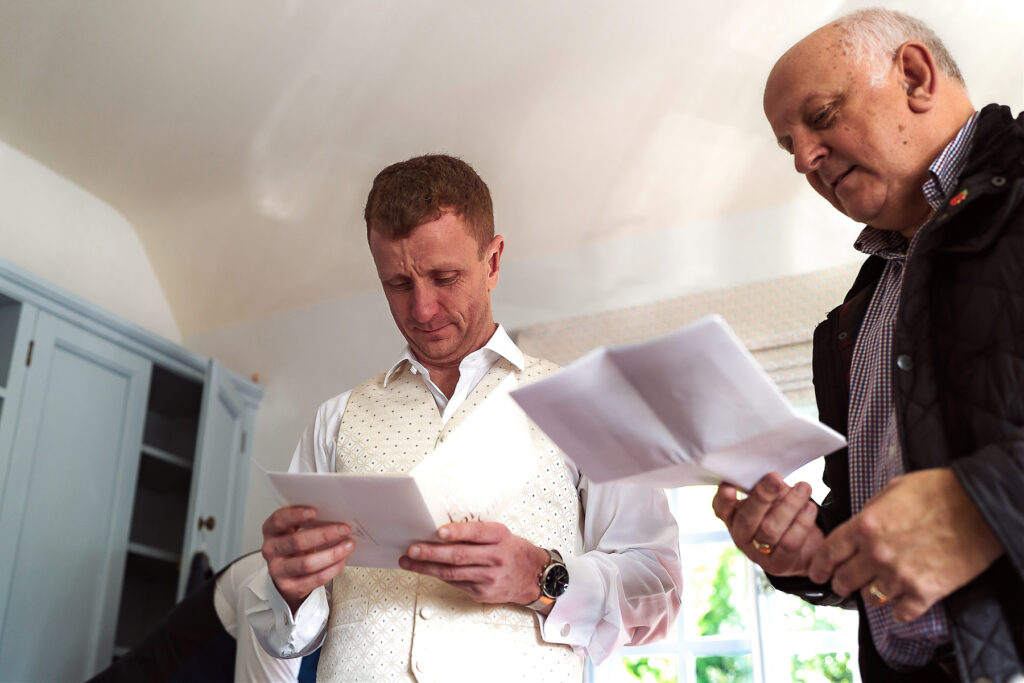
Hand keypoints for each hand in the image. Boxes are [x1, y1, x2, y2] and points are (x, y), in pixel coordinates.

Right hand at [261, 506, 354, 612]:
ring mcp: (277, 570)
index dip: (296, 515)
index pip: (279, 520)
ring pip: (307, 563)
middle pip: (297, 541)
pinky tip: (342, 560)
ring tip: (348, 545)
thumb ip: (308, 521)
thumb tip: (335, 516)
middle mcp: (270, 549)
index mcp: (271, 530)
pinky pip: (314, 579)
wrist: (288, 572)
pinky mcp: (288, 586)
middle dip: (324, 535)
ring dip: (332, 554)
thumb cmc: (295, 544)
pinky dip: (331, 569)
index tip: (315, 511)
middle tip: (344, 529)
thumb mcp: (295, 529)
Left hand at [398, 522, 547, 605]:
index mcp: (500, 536)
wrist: (532, 576)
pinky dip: (439, 575)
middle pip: (459, 555)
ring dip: (427, 567)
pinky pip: (455, 583)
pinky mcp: (482, 592)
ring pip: (452, 573)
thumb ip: (476, 532)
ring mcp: (488, 577)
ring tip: (409, 561)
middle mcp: (495, 557)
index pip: (477, 533)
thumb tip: (442, 530)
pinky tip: (426, 570)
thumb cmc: (512, 551)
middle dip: (432, 552)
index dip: (457, 532)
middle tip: (413, 549)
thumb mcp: (501, 534)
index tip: (439, 531)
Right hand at [712, 472, 822, 575]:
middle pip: (747, 519)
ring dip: (789, 506)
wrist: (804, 546)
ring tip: (803, 488)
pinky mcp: (777, 565)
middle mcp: (740, 536)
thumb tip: (773, 477)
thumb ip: (768, 487)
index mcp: (733, 516)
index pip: (721, 508)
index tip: (729, 486)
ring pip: (770, 530)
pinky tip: (809, 508)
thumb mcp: (772, 497)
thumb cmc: (782, 513)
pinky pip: (790, 543)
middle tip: (775, 478)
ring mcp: (757, 553)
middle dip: (762, 497)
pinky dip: (802, 524)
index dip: (724, 499)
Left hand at [808, 468, 1003, 621]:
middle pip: (844, 579)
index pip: (829, 552)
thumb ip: (870, 510)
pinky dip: (900, 610)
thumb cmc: (939, 491)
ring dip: (872, 594)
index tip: (817, 573)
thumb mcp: (894, 489)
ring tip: (878, 589)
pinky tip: (902, 604)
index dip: (819, 566)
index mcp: (865, 526)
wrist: (980, 506)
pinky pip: (901, 612)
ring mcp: (900, 575)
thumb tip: (859, 525)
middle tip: (843, 584)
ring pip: (871, 598)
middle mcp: (876, 553)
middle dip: (841, 583)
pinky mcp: (925, 592)